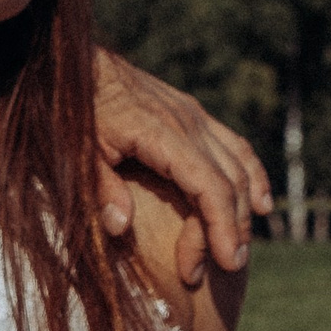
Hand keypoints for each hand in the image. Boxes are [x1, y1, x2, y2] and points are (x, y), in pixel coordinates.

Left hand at [92, 51, 270, 286]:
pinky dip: (250, 174)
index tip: (225, 261)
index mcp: (163, 135)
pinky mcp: (193, 114)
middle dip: (232, 226)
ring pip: (238, 163)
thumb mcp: (77, 150)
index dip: (220, 226)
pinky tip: (257, 201)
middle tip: (229, 266)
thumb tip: (120, 227)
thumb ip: (100, 187)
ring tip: (241, 244)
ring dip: (244, 204)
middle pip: (229, 181)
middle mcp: (190, 123)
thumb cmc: (74, 110)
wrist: (78, 64)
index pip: (208, 186)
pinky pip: (233, 146)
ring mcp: (195, 116)